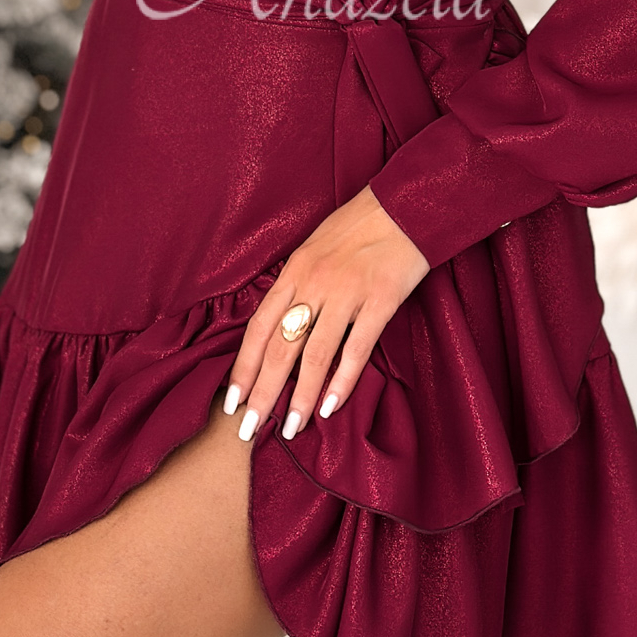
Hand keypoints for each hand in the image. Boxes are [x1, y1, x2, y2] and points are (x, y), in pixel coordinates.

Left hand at [224, 187, 430, 443]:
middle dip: (262, 394)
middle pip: (279, 349)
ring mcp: (346, 293)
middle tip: (249, 430)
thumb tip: (282, 326)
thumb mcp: (315, 247)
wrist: (405, 205)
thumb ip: (298, 284)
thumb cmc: (359, 226)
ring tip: (291, 429)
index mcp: (294, 271)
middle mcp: (313, 284)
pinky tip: (331, 406)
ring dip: (300, 397)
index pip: (258, 328)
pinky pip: (356, 348)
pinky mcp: (379, 300)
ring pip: (314, 355)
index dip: (242, 368)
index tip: (231, 402)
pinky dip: (342, 380)